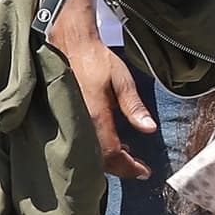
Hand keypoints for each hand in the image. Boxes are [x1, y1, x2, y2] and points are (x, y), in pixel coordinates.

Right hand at [50, 0, 155, 179]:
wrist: (67, 43)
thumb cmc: (96, 59)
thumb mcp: (122, 80)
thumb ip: (134, 106)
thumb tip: (149, 129)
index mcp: (95, 116)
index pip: (113, 154)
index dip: (130, 167)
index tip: (145, 172)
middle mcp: (79, 124)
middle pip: (100, 161)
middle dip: (121, 168)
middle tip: (138, 167)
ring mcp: (69, 123)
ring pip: (89, 155)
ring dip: (109, 160)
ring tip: (127, 155)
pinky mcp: (64, 119)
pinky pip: (81, 144)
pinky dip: (97, 150)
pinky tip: (110, 143)